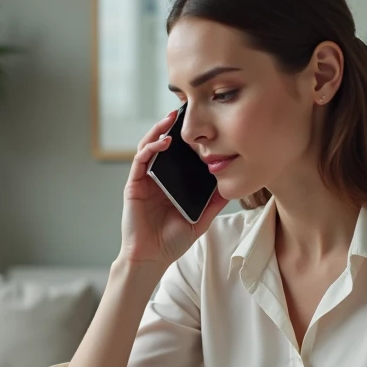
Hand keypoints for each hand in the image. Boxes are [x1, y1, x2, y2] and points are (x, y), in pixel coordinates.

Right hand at [120, 110, 228, 269]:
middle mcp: (157, 177)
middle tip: (185, 109)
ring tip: (172, 118)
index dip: (188, 137)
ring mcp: (144, 179)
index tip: (201, 121)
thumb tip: (232, 184)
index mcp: (172, 182)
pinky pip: (140, 160)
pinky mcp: (134, 185)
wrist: (151, 258)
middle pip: (163, 144)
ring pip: (149, 146)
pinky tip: (162, 142)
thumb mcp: (201, 219)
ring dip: (159, 130)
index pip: (179, 154)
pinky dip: (150, 148)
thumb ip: (214, 202)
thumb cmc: (172, 240)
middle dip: (172, 126)